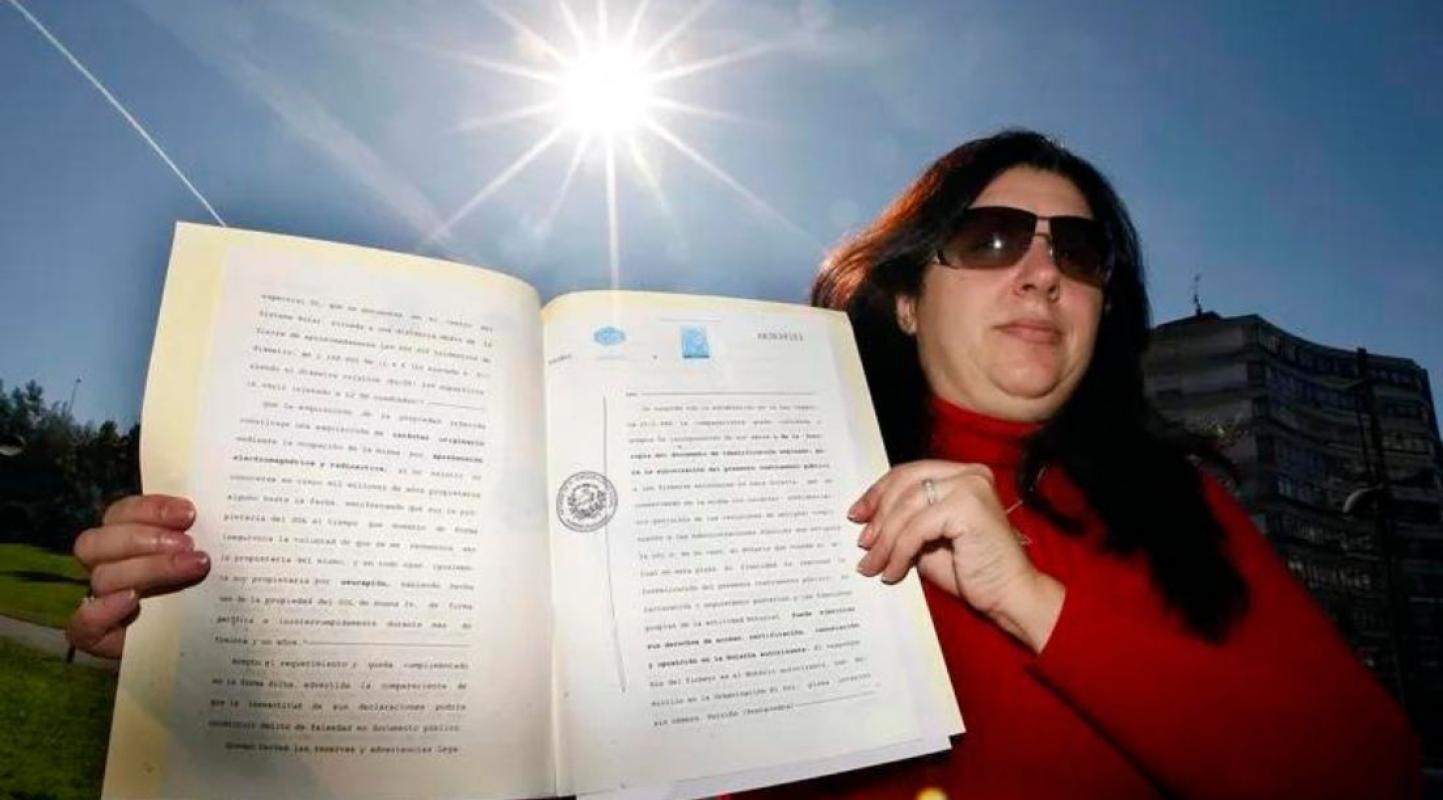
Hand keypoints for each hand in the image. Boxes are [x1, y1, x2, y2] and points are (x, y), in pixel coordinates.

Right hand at [66, 494, 209, 657]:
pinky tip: (132, 601)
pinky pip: (82, 624)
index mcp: (126, 537)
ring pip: (102, 577)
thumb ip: (206, 532)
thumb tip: (223, 509)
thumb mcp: (206, 555)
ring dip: (147, 569)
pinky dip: (102, 611)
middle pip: (99, 542)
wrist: (201, 639)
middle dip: (145, 538)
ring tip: (191, 568)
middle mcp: (108, 565)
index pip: (122, 513)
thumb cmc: (206, 587)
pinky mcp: (98, 637)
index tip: (189, 513)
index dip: (152, 509)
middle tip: (189, 544)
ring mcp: (100, 600)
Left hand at [851, 460, 1064, 651]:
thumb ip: (906, 523)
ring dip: (885, 540)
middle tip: (863, 544)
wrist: (1009, 597)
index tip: (857, 514)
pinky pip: (917, 527)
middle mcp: (968, 474)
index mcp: (961, 475)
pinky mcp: (968, 507)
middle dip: (878, 516)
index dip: (878, 493)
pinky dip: (899, 551)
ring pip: (907, 506)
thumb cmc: (973, 572)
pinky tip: (894, 571)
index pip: (909, 473)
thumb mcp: (929, 540)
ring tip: (874, 564)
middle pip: (904, 483)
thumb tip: (867, 522)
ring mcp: (970, 486)